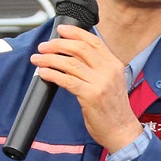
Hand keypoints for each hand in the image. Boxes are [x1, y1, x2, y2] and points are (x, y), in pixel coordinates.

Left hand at [29, 27, 141, 153]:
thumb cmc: (113, 109)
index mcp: (114, 64)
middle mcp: (109, 70)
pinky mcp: (91, 96)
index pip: (93, 41)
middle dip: (58, 44)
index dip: (75, 32)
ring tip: (38, 59)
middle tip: (44, 46)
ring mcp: (100, 83)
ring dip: (50, 59)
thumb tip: (72, 55)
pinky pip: (67, 80)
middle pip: (80, 48)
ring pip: (71, 63)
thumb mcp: (111, 82)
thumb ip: (96, 68)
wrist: (122, 131)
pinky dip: (53, 74)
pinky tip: (44, 73)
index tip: (61, 30)